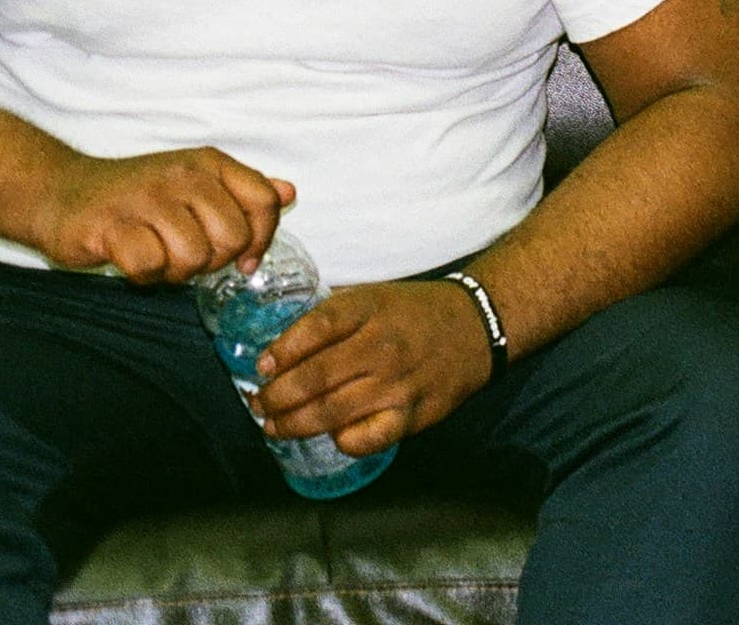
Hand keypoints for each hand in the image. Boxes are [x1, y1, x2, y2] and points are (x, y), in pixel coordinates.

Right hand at [29, 148, 293, 284]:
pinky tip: (131, 262)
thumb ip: (242, 190)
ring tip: (157, 257)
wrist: (61, 192)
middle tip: (183, 256)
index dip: (261, 238)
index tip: (243, 260)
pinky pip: (149, 267)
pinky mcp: (111, 225)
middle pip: (231, 237)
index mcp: (209, 163)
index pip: (264, 201)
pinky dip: (143, 275)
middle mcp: (183, 175)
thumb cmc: (136, 195)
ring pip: (193, 256)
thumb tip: (290, 192)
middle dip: (212, 261)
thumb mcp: (194, 181)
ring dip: (175, 271)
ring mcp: (146, 198)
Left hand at [254, 280, 494, 455]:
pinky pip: (365, 438)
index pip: (314, 329)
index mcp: (370, 310)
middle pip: (313, 377)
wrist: (478, 326)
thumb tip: (281, 347)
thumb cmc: (416, 312)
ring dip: (292, 424)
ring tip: (275, 425)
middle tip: (260, 404)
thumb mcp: (374, 297)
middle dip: (276, 397)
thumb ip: (332, 316)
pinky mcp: (412, 414)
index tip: (262, 366)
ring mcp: (397, 383)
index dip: (281, 351)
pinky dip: (341, 440)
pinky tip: (333, 434)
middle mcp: (382, 346)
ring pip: (329, 412)